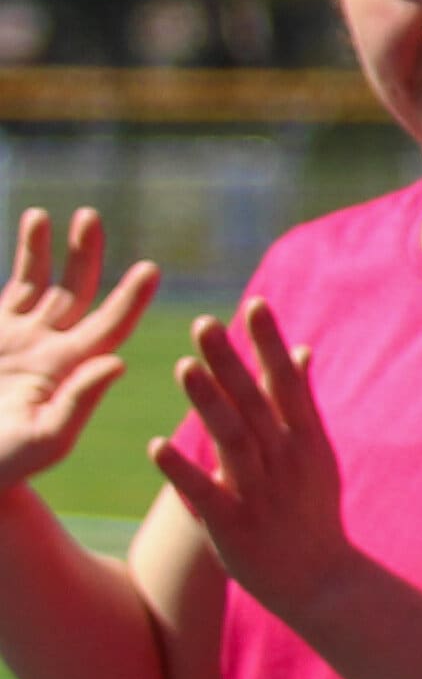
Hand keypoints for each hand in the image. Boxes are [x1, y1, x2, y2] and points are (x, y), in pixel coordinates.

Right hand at [0, 208, 157, 490]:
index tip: (150, 268)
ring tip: (50, 215)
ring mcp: (18, 336)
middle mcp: (50, 348)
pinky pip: (11, 289)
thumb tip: (118, 364)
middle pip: (76, 291)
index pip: (110, 326)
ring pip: (38, 281)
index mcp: (72, 371)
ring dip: (45, 248)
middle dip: (83, 254)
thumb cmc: (2, 464)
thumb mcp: (43, 441)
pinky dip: (21, 257)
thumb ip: (79, 403)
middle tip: (90, 217)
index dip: (129, 298)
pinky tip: (29, 223)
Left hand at [158, 301, 362, 624]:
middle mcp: (286, 462)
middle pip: (256, 404)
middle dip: (232, 363)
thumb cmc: (313, 513)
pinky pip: (205, 494)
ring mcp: (261, 494)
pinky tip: (155, 446)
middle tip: (207, 324)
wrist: (323, 582)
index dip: (269, 345)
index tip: (254, 305)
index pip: (286, 384)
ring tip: (183, 368)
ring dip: (208, 405)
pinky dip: (181, 470)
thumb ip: (300, 402)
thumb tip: (298, 351)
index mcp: (306, 442)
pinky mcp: (235, 527)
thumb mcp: (316, 454)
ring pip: (233, 441)